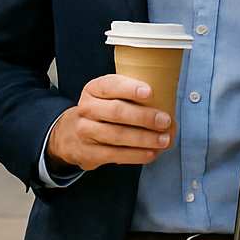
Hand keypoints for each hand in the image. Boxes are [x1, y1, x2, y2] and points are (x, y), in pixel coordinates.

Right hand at [45, 73, 172, 170]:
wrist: (72, 135)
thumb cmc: (103, 111)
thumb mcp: (109, 95)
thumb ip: (131, 94)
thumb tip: (167, 102)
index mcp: (94, 89)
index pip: (111, 85)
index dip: (131, 88)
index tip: (150, 93)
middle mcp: (87, 108)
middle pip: (117, 111)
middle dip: (144, 117)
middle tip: (166, 120)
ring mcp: (86, 131)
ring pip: (118, 135)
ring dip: (145, 138)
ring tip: (164, 140)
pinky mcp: (90, 153)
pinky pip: (116, 154)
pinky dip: (137, 155)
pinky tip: (152, 152)